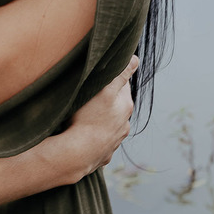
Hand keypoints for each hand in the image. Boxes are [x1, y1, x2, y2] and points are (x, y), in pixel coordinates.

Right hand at [66, 55, 137, 176]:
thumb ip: (121, 74)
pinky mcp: (103, 155)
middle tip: (88, 98)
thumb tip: (136, 59)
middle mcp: (124, 125)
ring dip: (100, 121)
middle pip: (115, 107)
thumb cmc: (88, 119)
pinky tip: (83, 136)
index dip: (111, 80)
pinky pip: (99, 143)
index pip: (122, 86)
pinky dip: (94, 138)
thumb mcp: (105, 90)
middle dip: (105, 101)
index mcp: (126, 107)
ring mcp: (114, 142)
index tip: (99, 79)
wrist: (78, 154)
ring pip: (108, 126)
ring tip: (83, 118)